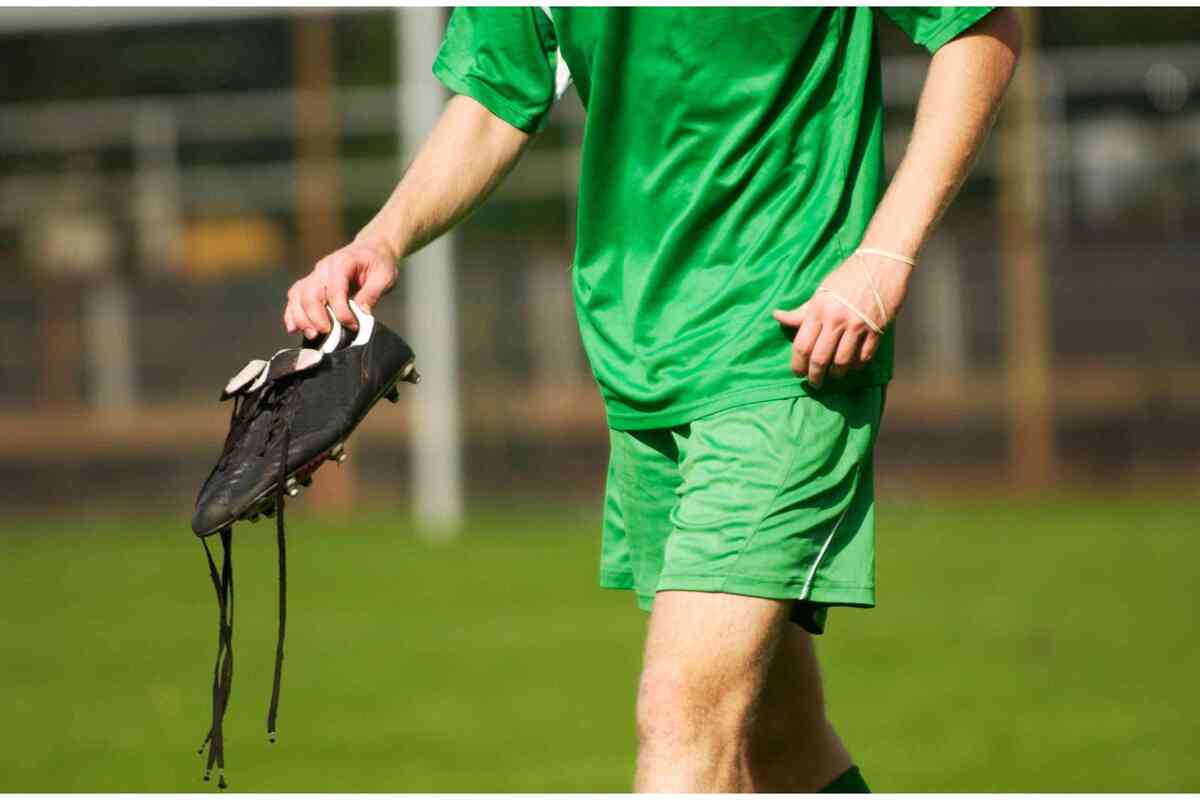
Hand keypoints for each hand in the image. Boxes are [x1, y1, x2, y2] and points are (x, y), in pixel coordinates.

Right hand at [284, 238, 398, 338]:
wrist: (372, 249)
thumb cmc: (379, 263)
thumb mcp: (385, 276)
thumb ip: (372, 294)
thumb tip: (362, 314)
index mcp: (342, 262)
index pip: (335, 289)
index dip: (341, 311)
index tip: (352, 326)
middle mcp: (323, 267)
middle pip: (310, 293)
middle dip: (316, 317)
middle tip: (327, 333)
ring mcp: (315, 275)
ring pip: (298, 295)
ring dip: (301, 317)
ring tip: (312, 335)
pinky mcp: (311, 283)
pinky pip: (295, 296)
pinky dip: (292, 312)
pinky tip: (293, 328)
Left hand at [772, 251, 913, 387]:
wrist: (881, 262)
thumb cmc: (847, 276)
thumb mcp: (821, 291)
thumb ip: (801, 311)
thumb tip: (777, 316)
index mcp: (819, 310)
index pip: (802, 345)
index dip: (797, 364)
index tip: (797, 372)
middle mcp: (836, 319)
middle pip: (820, 359)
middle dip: (814, 376)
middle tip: (814, 383)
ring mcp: (858, 325)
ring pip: (842, 362)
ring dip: (836, 374)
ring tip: (833, 376)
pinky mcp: (877, 329)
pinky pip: (864, 357)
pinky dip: (857, 366)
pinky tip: (853, 366)